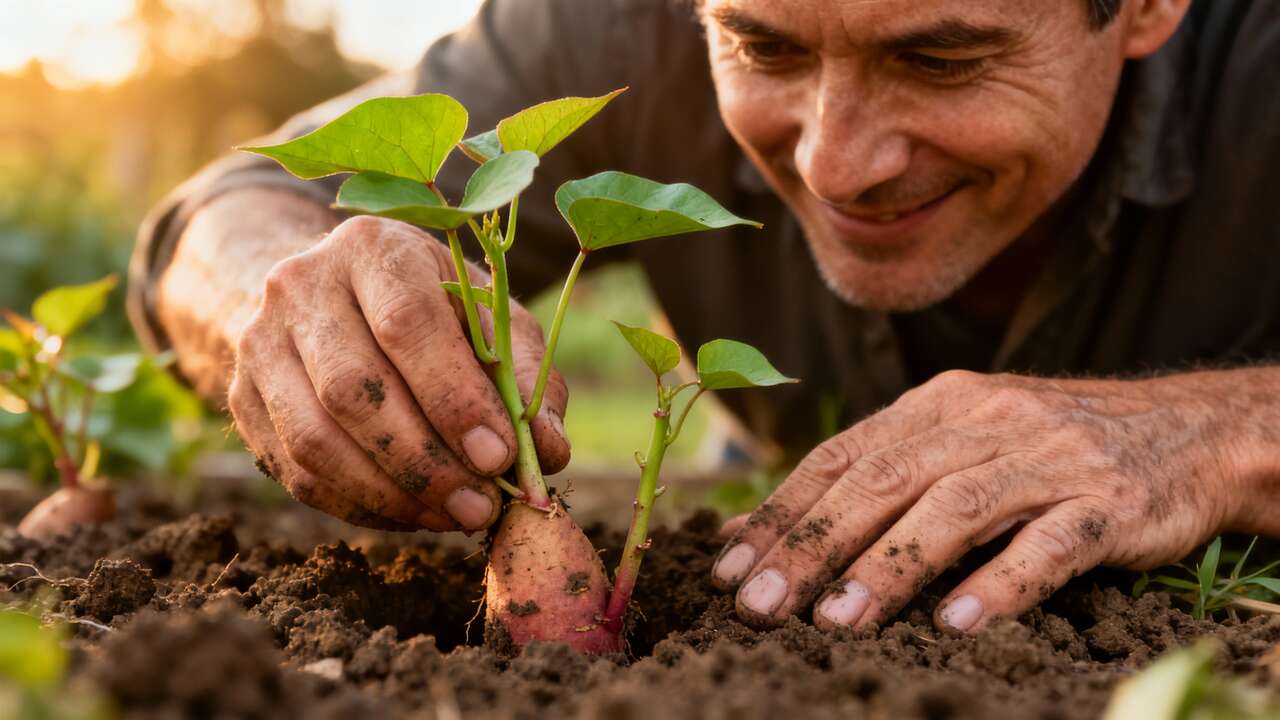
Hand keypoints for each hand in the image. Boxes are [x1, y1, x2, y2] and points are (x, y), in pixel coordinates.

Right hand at [227, 216, 569, 530]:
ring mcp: (260, 342)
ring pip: (315, 439)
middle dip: (425, 461)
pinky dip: (361, 506)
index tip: (499, 456)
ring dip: (392, 494)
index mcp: (373, 248)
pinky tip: (413, 513)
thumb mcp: (487, 315)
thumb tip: (546, 451)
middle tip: (482, 505)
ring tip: (455, 516)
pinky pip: (297, 472)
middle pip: (353, 389)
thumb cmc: (431, 306)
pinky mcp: (242, 399)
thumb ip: (525, 375)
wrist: (330, 295)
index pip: (406, 324)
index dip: (453, 398)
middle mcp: (302, 285)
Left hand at [712, 369, 1250, 631]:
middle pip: (883, 482)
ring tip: (835, 620)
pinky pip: (1049, 545)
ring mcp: (1050, 459)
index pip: (842, 455)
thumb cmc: (1051, 446)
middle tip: (760, 602)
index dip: (782, 510)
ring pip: (954, 510)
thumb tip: (771, 529)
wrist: (1190, 430)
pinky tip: (955, 623)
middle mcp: (987, 420)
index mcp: (941, 403)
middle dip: (813, 544)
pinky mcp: (1109, 504)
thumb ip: (882, 471)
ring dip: (888, 566)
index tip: (729, 566)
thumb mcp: (964, 437)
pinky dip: (999, 583)